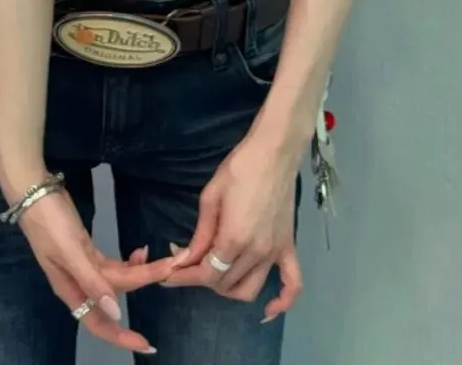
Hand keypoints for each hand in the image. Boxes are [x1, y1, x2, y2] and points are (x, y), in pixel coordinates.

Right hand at [17, 187, 173, 353]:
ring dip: (140, 272)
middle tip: (174, 268)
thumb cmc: (48, 222)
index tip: (147, 344)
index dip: (122, 336)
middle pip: (116, 294)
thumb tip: (116, 312)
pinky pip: (113, 265)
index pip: (100, 323)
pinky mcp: (87, 251)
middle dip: (145, 283)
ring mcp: (84, 267)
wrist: (33, 192)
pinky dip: (129, 261)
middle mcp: (79, 283)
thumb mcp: (69, 251)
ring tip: (163, 259)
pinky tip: (140, 252)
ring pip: (117, 279)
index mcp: (72, 289)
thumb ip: (92, 281)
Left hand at [166, 134, 302, 324]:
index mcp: (234, 239)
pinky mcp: (288, 247)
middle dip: (202, 277)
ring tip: (215, 271)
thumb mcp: (210, 197)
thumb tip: (185, 259)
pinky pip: (292, 284)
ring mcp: (275, 252)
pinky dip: (282, 302)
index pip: (207, 274)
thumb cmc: (239, 168)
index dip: (185, 277)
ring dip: (229, 288)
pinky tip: (268, 310)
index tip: (169, 274)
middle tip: (189, 262)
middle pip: (224, 283)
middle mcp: (256, 253)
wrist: (274, 151)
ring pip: (250, 290)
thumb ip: (200, 234)